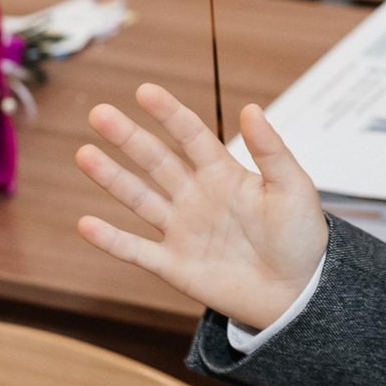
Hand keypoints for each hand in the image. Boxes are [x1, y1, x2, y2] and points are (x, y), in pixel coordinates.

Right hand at [77, 83, 328, 332]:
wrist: (300, 293)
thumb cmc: (301, 238)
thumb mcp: (294, 188)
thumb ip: (271, 151)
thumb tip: (251, 108)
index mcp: (223, 174)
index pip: (191, 136)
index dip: (169, 114)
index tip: (145, 91)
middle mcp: (196, 197)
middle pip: (156, 161)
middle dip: (127, 138)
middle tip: (99, 114)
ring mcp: (183, 230)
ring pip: (139, 199)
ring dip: (111, 178)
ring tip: (84, 154)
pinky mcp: (175, 266)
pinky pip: (137, 251)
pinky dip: (111, 240)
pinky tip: (86, 224)